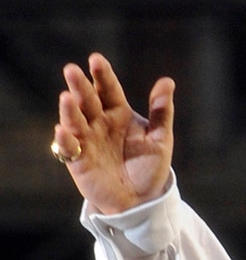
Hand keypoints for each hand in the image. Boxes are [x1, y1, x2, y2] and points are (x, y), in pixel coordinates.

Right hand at [53, 53, 175, 214]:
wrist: (142, 200)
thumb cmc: (150, 167)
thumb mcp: (160, 139)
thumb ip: (161, 111)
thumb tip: (167, 81)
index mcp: (118, 113)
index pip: (108, 90)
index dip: (102, 75)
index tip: (96, 59)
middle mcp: (99, 123)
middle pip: (88, 100)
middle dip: (80, 86)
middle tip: (72, 70)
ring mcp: (87, 140)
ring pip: (75, 121)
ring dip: (70, 110)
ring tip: (67, 98)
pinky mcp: (78, 160)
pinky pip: (69, 148)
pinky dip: (65, 140)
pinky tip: (64, 132)